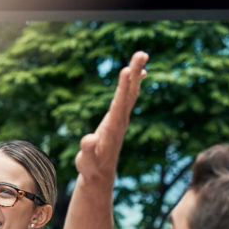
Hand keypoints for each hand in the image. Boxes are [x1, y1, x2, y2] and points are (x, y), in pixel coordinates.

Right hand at [74, 52, 148, 184]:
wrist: (100, 175)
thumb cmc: (91, 167)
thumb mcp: (86, 161)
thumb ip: (87, 150)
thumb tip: (88, 140)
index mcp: (112, 127)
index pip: (119, 104)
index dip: (123, 87)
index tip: (127, 70)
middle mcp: (120, 120)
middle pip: (130, 93)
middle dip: (135, 73)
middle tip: (142, 53)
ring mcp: (121, 119)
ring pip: (131, 92)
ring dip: (137, 73)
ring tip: (142, 55)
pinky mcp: (118, 119)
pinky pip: (128, 97)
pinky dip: (134, 83)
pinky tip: (140, 73)